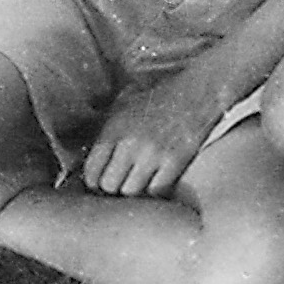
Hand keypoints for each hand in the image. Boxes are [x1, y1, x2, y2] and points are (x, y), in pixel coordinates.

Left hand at [81, 75, 219, 196]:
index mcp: (114, 129)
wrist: (198, 91)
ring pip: (131, 192)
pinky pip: (157, 191)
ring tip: (140, 186)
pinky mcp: (175, 160)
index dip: (94, 181)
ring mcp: (152, 152)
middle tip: (123, 185)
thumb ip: (105, 128)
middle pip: (109, 185)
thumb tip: (86, 154)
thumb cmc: (161, 98)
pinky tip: (158, 184)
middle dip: (114, 188)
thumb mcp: (124, 104)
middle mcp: (129, 142)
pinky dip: (156, 192)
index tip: (102, 183)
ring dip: (135, 192)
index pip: (91, 171)